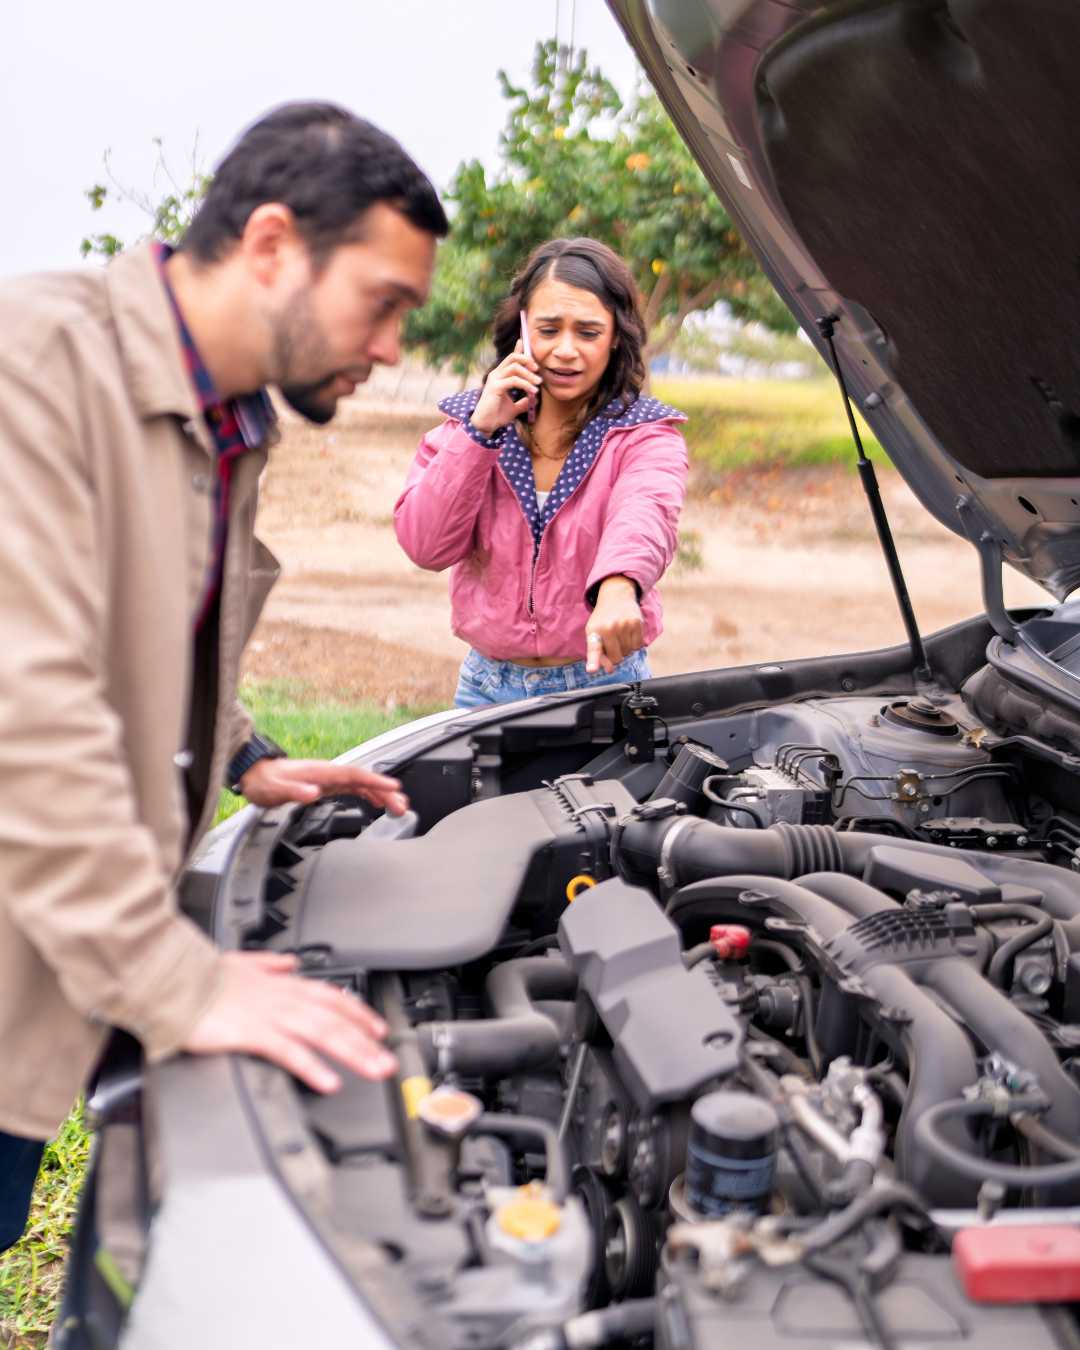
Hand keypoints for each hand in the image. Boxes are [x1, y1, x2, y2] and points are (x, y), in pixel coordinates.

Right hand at [181, 951, 396, 1091]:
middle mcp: (284, 997)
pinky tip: (329, 1082)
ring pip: (323, 1033)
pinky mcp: (252, 1032)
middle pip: (336, 1019)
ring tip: (374, 1071)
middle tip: (389, 1061)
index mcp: (284, 984)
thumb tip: (289, 963)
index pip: (332, 997)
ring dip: (353, 1053)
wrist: (174, 979)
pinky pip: (290, 1052)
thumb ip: (270, 964)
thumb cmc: (204, 976)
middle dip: (366, 1041)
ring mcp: (271, 1014)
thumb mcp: (244, 962)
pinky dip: (313, 1066)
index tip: (378, 1029)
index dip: (359, 1013)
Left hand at [239, 758, 407, 814]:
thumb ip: (295, 790)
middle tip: (403, 806)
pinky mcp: (326, 786)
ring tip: (398, 808)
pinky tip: (377, 804)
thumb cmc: (264, 781)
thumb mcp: (276, 788)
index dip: (375, 782)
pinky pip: (353, 789)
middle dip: (385, 792)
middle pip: (363, 781)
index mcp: (321, 772)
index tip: (393, 789)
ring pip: (361, 786)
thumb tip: (314, 792)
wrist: (254, 775)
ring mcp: (328, 779)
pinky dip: (368, 795)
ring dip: (380, 795)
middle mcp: (328, 774)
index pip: (354, 775)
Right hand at [470, 340, 541, 435]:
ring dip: (529, 374)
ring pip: (514, 367)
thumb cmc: (496, 416)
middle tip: (538, 370)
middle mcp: (496, 374)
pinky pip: (513, 380)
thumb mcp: (513, 408)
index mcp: (499, 376)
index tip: (526, 343)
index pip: (510, 358)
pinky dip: (525, 384)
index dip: (519, 349)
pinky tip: (532, 392)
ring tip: (538, 383)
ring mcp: (495, 380)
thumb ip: (522, 402)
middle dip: (527, 360)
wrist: (485, 425)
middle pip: (513, 357)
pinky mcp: (495, 387)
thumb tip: (533, 399)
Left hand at [585, 575, 643, 674]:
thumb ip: (597, 653)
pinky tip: (628, 633)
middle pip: (616, 659)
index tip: (591, 670)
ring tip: (620, 635)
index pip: (594, 649)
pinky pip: (638, 646)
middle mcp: (609, 628)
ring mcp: (624, 625)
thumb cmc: (603, 619)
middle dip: (615, 655)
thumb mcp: (593, 633)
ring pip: (628, 653)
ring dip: (625, 649)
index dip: (593, 661)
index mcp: (595, 631)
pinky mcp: (637, 623)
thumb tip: (610, 670)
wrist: (616, 595)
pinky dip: (634, 644)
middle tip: (612, 642)